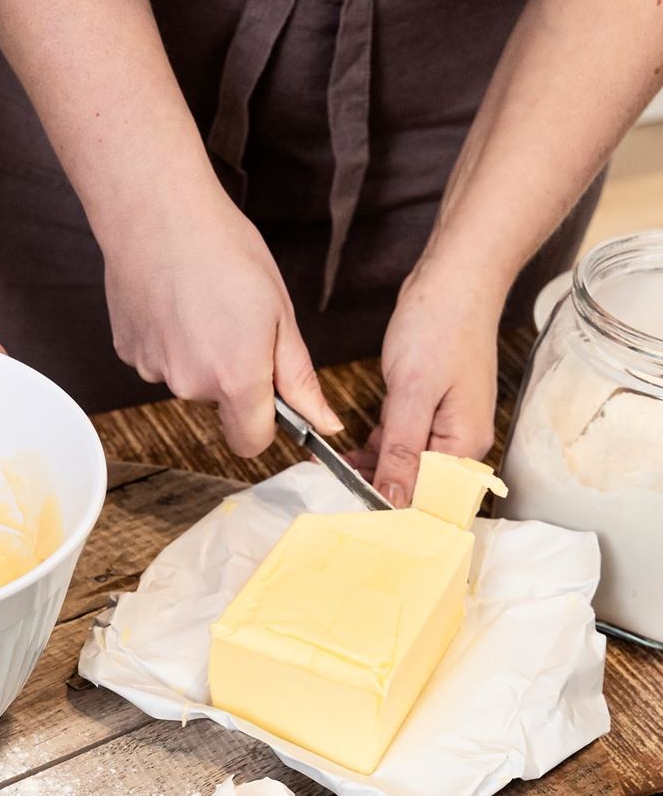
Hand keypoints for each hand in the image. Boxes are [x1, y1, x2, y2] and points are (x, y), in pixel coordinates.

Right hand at [102, 191, 342, 455]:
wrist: (157, 213)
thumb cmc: (224, 250)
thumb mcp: (280, 312)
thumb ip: (299, 377)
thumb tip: (323, 422)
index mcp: (236, 379)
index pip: (251, 442)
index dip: (265, 423)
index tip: (268, 393)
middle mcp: (190, 385)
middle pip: (219, 404)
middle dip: (231, 376)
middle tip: (235, 319)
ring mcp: (153, 370)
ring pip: (187, 379)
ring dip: (197, 355)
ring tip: (200, 302)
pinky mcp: (128, 352)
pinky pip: (159, 360)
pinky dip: (168, 339)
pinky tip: (172, 301)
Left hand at [348, 269, 498, 504]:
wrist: (454, 281)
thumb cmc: (440, 329)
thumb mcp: (412, 394)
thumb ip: (401, 451)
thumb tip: (395, 501)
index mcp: (465, 444)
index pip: (430, 498)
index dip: (393, 511)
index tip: (352, 514)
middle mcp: (460, 440)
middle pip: (417, 485)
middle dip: (377, 490)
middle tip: (331, 489)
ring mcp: (445, 424)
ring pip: (404, 464)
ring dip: (370, 470)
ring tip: (329, 469)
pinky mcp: (428, 409)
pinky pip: (400, 441)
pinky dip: (376, 448)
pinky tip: (349, 452)